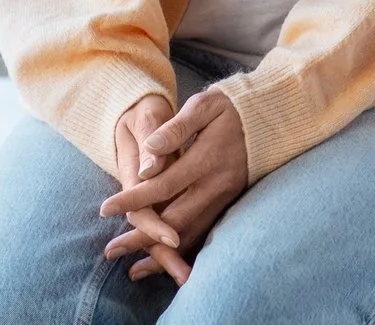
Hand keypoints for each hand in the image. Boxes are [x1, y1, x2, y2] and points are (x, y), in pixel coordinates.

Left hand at [101, 88, 250, 273]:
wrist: (269, 121)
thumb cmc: (230, 109)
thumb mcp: (205, 106)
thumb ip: (177, 127)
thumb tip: (151, 149)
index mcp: (206, 160)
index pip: (163, 185)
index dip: (134, 198)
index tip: (106, 208)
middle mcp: (216, 186)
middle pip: (174, 220)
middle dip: (140, 238)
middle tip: (110, 250)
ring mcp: (224, 200)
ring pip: (189, 234)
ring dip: (160, 254)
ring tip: (132, 269)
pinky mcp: (227, 206)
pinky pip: (202, 234)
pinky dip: (180, 251)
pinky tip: (162, 261)